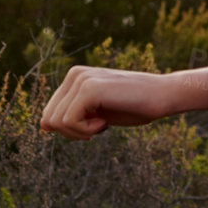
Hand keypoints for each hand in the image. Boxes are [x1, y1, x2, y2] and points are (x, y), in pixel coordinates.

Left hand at [40, 67, 203, 139]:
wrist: (164, 95)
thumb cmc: (136, 106)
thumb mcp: (98, 112)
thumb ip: (72, 115)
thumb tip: (42, 125)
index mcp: (75, 77)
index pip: (50, 113)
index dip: (70, 129)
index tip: (95, 124)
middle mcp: (74, 74)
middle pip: (49, 119)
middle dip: (71, 132)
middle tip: (97, 127)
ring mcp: (81, 79)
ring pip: (57, 122)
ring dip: (81, 132)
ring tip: (104, 123)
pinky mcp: (89, 89)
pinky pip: (68, 122)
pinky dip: (86, 131)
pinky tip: (105, 122)